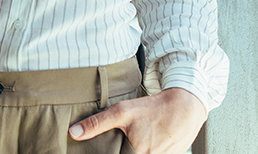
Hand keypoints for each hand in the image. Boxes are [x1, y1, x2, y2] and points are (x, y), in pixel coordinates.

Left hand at [68, 88, 206, 153]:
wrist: (185, 108)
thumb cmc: (152, 109)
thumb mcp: (121, 112)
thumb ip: (96, 124)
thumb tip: (73, 133)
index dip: (116, 153)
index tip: (117, 148)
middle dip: (126, 150)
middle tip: (129, 139)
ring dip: (136, 150)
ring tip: (140, 138)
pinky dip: (149, 151)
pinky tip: (149, 142)